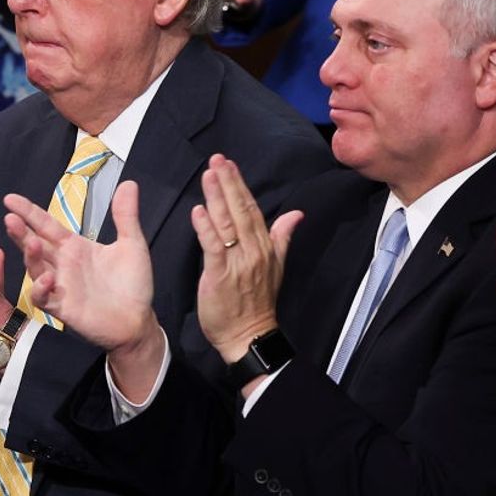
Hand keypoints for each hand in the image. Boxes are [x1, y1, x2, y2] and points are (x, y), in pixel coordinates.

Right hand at [3, 180, 163, 401]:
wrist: (138, 320)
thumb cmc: (133, 284)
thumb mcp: (132, 244)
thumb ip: (126, 216)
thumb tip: (129, 183)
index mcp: (75, 247)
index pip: (46, 225)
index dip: (29, 212)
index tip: (10, 199)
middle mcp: (63, 264)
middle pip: (34, 244)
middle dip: (20, 232)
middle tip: (10, 218)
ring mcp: (60, 285)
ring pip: (35, 268)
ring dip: (29, 256)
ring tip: (31, 242)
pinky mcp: (63, 307)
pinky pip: (43, 298)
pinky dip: (40, 288)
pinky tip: (48, 278)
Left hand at [191, 154, 301, 363]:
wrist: (249, 335)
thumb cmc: (258, 303)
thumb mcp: (277, 266)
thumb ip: (283, 236)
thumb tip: (297, 214)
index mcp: (265, 246)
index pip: (252, 209)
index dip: (239, 185)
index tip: (228, 164)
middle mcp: (254, 250)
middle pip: (240, 210)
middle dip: (228, 182)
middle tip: (217, 159)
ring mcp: (238, 262)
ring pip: (228, 223)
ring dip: (217, 197)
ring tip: (208, 175)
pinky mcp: (221, 275)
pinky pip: (214, 247)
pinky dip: (206, 228)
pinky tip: (198, 211)